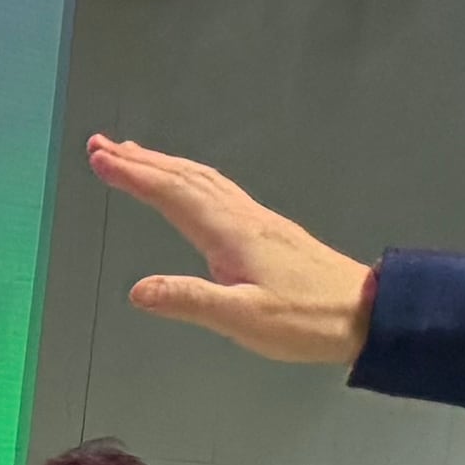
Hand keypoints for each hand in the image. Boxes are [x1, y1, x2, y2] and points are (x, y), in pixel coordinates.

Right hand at [90, 136, 376, 365]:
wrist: (366, 311)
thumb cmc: (305, 319)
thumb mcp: (242, 318)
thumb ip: (189, 300)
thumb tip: (137, 290)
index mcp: (231, 233)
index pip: (172, 195)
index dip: (133, 176)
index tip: (97, 159)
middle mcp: (242, 217)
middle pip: (186, 177)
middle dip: (141, 159)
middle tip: (101, 144)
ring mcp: (257, 219)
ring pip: (203, 179)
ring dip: (164, 164)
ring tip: (133, 154)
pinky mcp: (266, 229)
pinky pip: (218, 190)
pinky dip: (189, 179)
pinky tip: (185, 185)